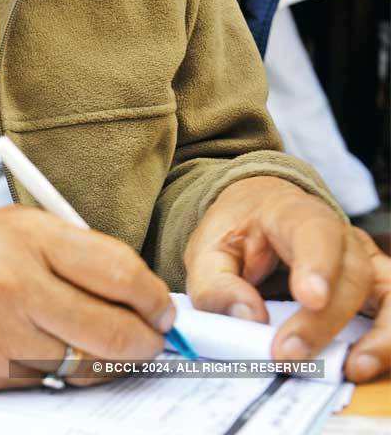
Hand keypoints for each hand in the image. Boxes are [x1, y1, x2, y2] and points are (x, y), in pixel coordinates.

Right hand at [0, 205, 173, 391]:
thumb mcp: (19, 227)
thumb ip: (78, 253)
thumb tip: (136, 291)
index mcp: (31, 237)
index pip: (118, 271)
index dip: (153, 296)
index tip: (163, 308)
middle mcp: (16, 285)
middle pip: (111, 329)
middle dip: (147, 341)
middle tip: (155, 339)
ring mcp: (0, 334)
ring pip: (87, 364)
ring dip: (113, 361)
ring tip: (117, 347)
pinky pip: (52, 380)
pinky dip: (73, 372)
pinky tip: (69, 353)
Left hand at [185, 176, 389, 381]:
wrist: (255, 215)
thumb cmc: (234, 233)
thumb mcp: (206, 252)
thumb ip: (217, 286)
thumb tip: (249, 318)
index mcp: (291, 214)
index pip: (314, 231)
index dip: (318, 264)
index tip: (310, 299)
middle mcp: (338, 234)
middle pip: (350, 273)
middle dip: (324, 320)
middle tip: (288, 353)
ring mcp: (361, 259)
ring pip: (387, 292)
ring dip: (377, 335)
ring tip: (351, 366)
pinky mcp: (371, 286)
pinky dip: (385, 339)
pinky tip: (361, 362)